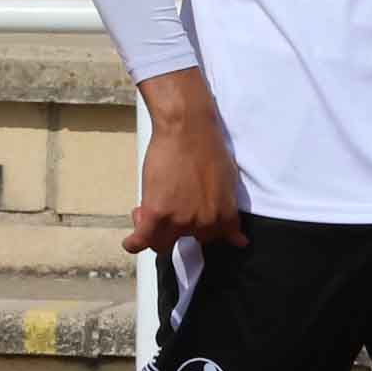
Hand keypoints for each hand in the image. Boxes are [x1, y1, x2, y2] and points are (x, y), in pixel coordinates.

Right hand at [123, 79, 247, 256]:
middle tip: (169, 206)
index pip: (213, 240)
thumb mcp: (229, 182)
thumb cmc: (208, 147)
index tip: (192, 225)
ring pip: (162, 243)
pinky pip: (142, 240)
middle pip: (187, 241)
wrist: (187, 127)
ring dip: (155, 233)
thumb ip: (230, 215)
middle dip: (178, 228)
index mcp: (225, 216)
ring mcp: (180, 220)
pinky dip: (134, 242)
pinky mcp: (157, 212)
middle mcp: (205, 224)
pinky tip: (132, 241)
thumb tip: (239, 241)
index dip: (199, 231)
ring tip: (150, 213)